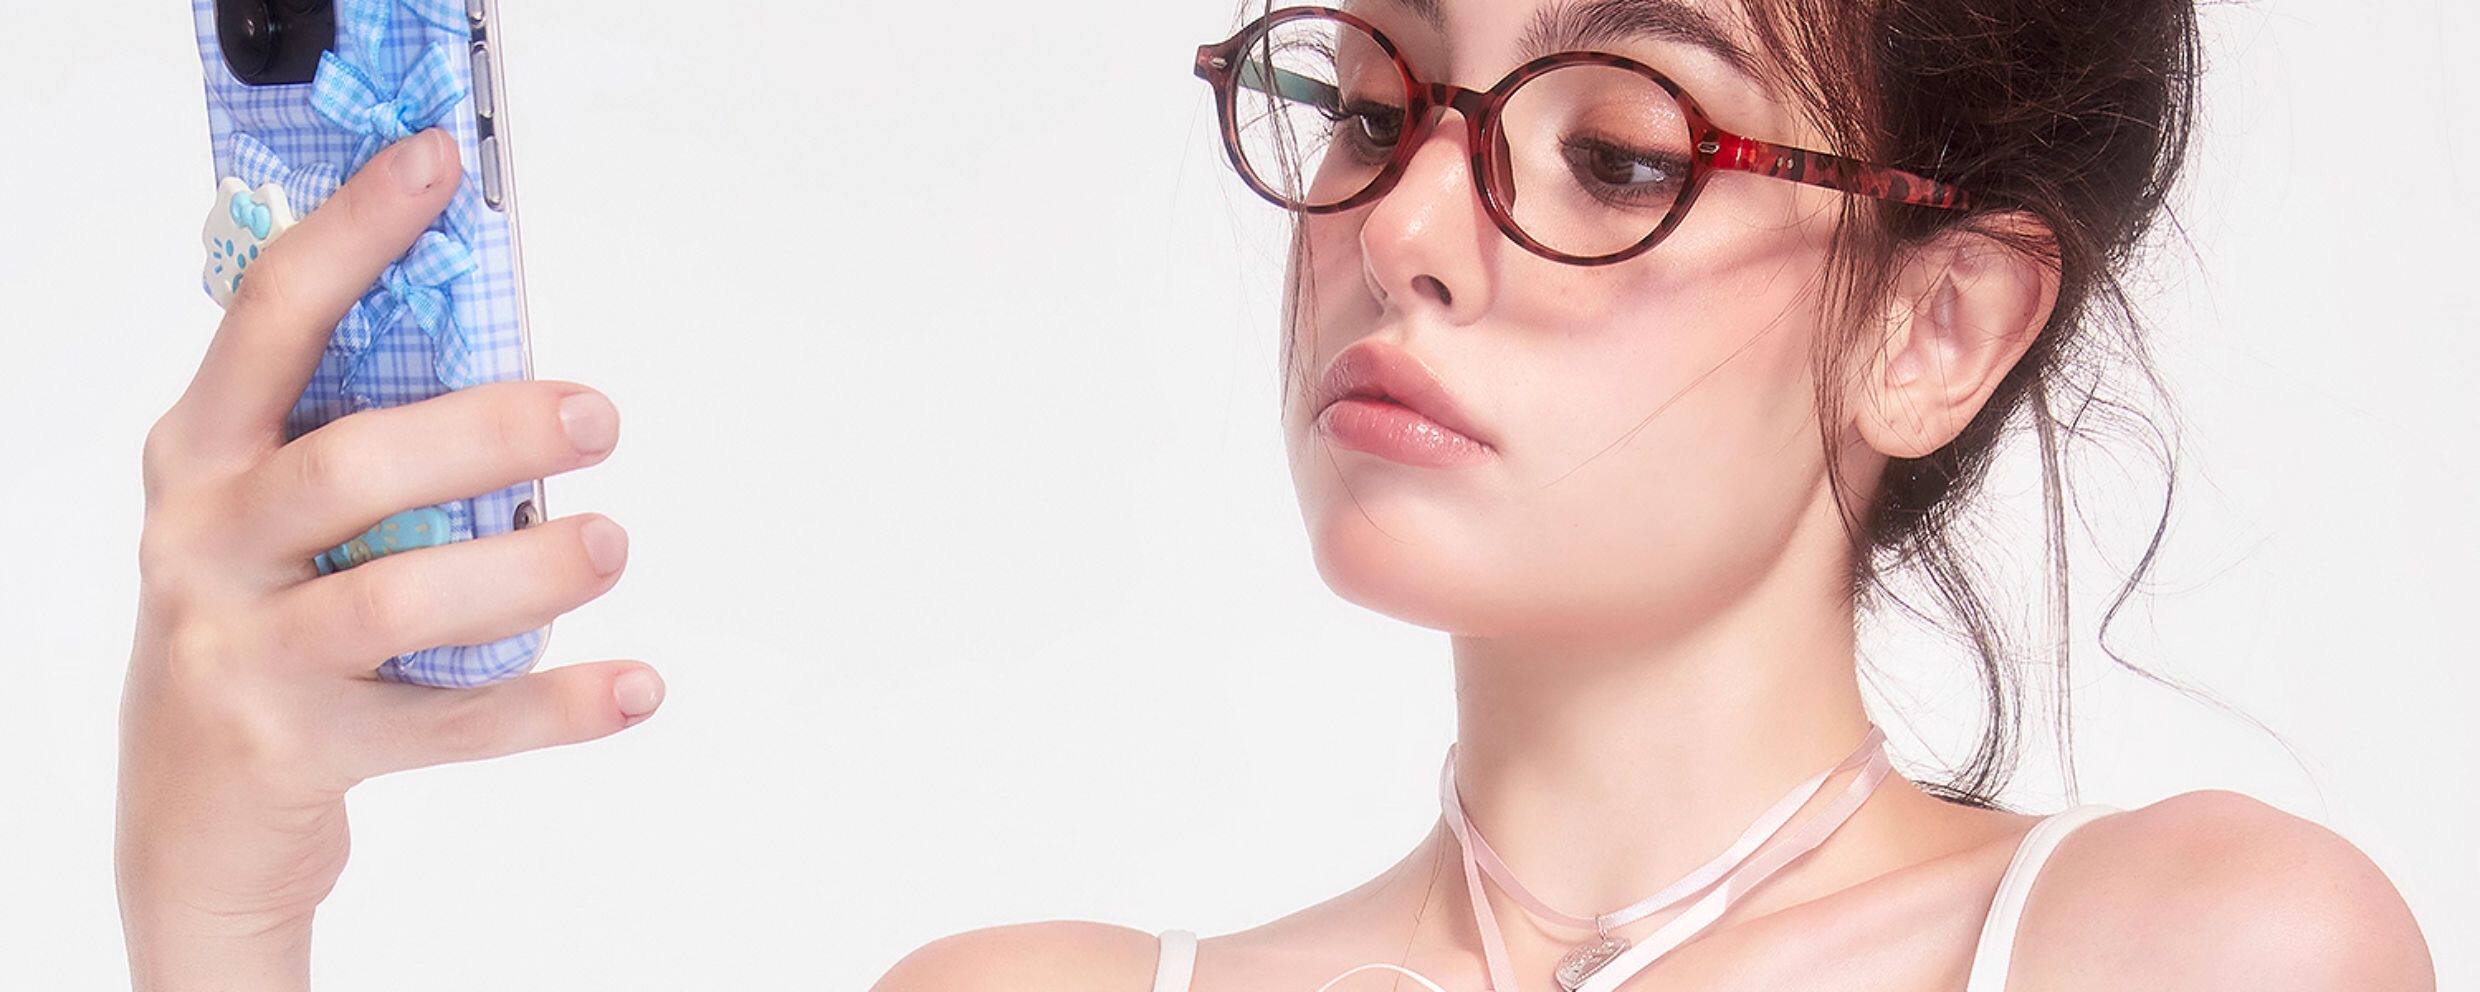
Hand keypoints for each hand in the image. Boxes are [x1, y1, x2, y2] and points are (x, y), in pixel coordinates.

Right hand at [116, 127, 662, 990]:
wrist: (191, 819)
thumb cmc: (259, 623)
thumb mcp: (267, 515)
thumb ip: (353, 434)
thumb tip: (512, 356)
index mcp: (202, 455)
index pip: (273, 315)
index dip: (354, 231)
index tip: (438, 166)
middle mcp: (205, 543)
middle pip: (351, 466)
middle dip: (485, 432)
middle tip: (597, 417)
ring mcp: (243, 652)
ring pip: (397, 599)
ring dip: (526, 569)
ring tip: (611, 544)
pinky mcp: (299, 750)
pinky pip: (449, 723)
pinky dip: (555, 706)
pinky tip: (636, 686)